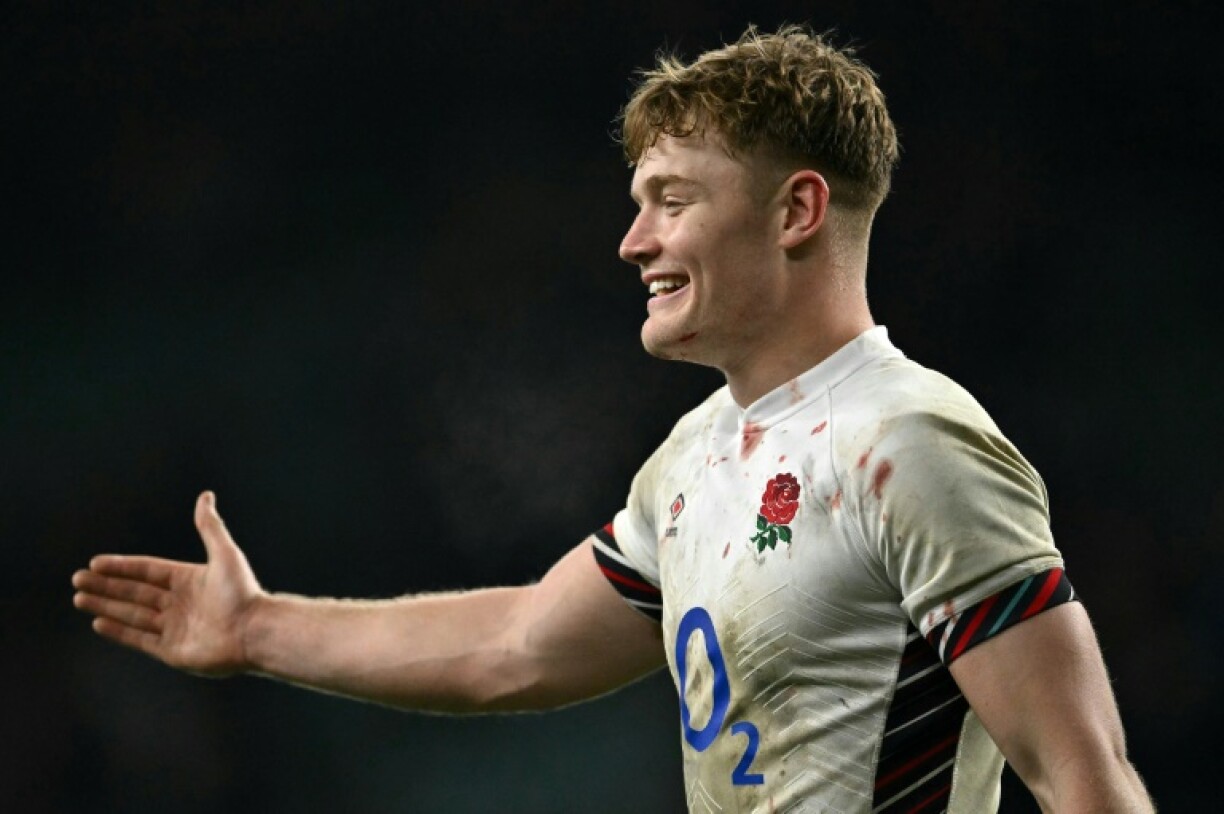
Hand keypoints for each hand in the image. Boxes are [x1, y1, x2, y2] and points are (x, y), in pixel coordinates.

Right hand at [72, 491, 264, 676]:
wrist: (255, 632)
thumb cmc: (242, 593)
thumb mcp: (225, 554)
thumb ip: (210, 526)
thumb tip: (205, 495)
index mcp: (189, 580)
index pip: (147, 570)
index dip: (121, 567)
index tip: (95, 563)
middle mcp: (180, 603)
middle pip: (135, 592)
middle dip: (105, 586)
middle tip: (77, 580)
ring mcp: (175, 628)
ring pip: (132, 614)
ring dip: (106, 606)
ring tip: (79, 598)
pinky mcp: (173, 651)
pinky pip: (140, 639)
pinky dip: (119, 631)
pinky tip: (99, 622)